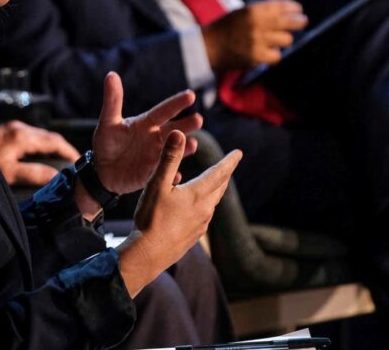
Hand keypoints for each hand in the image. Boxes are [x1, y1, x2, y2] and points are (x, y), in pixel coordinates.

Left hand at [0, 120, 80, 186]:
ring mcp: (12, 128)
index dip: (70, 152)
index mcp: (23, 136)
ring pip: (40, 136)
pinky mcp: (6, 132)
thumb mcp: (10, 173)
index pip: (55, 141)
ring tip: (60, 162)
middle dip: (63, 149)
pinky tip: (40, 157)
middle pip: (49, 137)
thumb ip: (35, 174)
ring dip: (51, 147)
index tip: (80, 162)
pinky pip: (30, 137)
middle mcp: (20, 128)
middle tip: (73, 164)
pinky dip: (39, 146)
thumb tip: (57, 177)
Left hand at [91, 72, 203, 196]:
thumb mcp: (108, 122)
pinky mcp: (154, 174)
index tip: (190, 95)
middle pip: (174, 130)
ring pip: (173, 150)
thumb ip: (112, 100)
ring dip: (183, 148)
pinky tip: (176, 175)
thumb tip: (111, 74)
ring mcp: (157, 156)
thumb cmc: (107, 142)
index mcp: (147, 123)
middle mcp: (156, 138)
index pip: (163, 111)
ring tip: (193, 144)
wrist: (102, 170)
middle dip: (186, 125)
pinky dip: (170, 174)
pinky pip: (164, 173)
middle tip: (198, 119)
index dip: (176, 103)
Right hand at [117, 131, 241, 296]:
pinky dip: (205, 205)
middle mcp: (204, 209)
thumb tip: (180, 133)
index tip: (239, 153)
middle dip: (224, 174)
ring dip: (216, 190)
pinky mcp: (194, 235)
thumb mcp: (157, 184)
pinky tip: (198, 209)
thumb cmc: (151, 218)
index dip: (229, 162)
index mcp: (198, 194)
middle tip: (229, 165)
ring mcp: (201, 224)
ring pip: (213, 202)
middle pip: (219, 188)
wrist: (149, 254)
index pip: (219, 173)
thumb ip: (169, 158)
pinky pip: (204, 216)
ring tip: (216, 184)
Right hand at [202, 0, 307, 72]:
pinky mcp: (256, 56)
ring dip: (283, 40)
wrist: (209, 46)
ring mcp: (257, 41)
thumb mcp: (242, 12)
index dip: (293, 8)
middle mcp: (257, 24)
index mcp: (253, 10)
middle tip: (302, 22)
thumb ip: (262, 11)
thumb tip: (287, 12)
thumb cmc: (226, 28)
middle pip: (289, 22)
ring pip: (286, 40)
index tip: (298, 10)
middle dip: (299, 21)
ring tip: (276, 40)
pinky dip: (274, 54)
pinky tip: (267, 52)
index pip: (281, 6)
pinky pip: (277, 56)